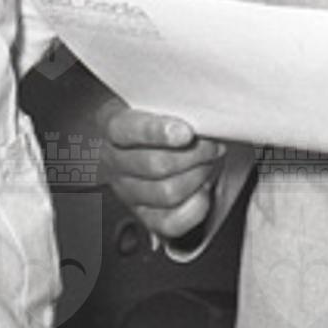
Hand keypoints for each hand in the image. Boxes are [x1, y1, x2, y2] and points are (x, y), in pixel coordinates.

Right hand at [99, 103, 224, 239]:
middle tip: (213, 145)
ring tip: (208, 163)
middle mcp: (114, 160)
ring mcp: (127, 191)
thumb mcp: (175, 105)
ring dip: (199, 176)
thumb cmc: (176, 121)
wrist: (178, 146)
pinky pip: (172, 222)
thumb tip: (204, 118)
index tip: (186, 133)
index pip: (126, 130)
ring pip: (167, 193)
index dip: (156, 132)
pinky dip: (196, 207)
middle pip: (155, 165)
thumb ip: (182, 107)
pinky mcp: (145, 217)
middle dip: (195, 155)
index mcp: (115, 125)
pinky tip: (202, 189)